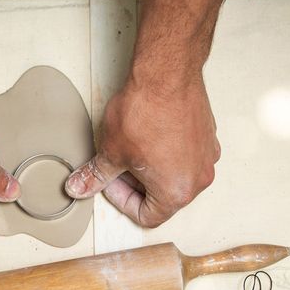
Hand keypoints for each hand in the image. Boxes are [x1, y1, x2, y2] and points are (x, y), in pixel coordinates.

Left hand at [64, 75, 219, 227]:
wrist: (166, 74)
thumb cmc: (145, 112)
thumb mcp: (111, 151)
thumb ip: (96, 176)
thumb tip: (80, 187)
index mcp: (176, 193)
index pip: (146, 216)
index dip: (121, 201)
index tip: (110, 182)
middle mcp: (198, 179)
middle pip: (163, 198)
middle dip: (137, 185)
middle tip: (119, 165)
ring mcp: (207, 156)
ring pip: (175, 175)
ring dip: (153, 169)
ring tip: (134, 148)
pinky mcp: (209, 136)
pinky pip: (186, 155)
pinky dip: (168, 152)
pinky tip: (150, 133)